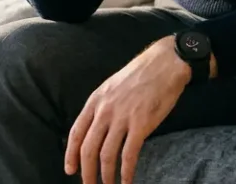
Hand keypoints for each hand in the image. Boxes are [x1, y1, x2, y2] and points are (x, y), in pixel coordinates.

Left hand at [64, 36, 191, 183]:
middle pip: (88, 148)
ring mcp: (123, 117)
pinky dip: (126, 172)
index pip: (76, 132)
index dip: (71, 154)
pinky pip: (129, 154)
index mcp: (95, 100)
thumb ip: (103, 106)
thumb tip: (97, 129)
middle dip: (86, 172)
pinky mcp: (141, 124)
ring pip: (107, 155)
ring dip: (106, 176)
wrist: (165, 63)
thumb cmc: (140, 74)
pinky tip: (127, 181)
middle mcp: (105, 110)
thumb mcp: (112, 86)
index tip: (69, 169)